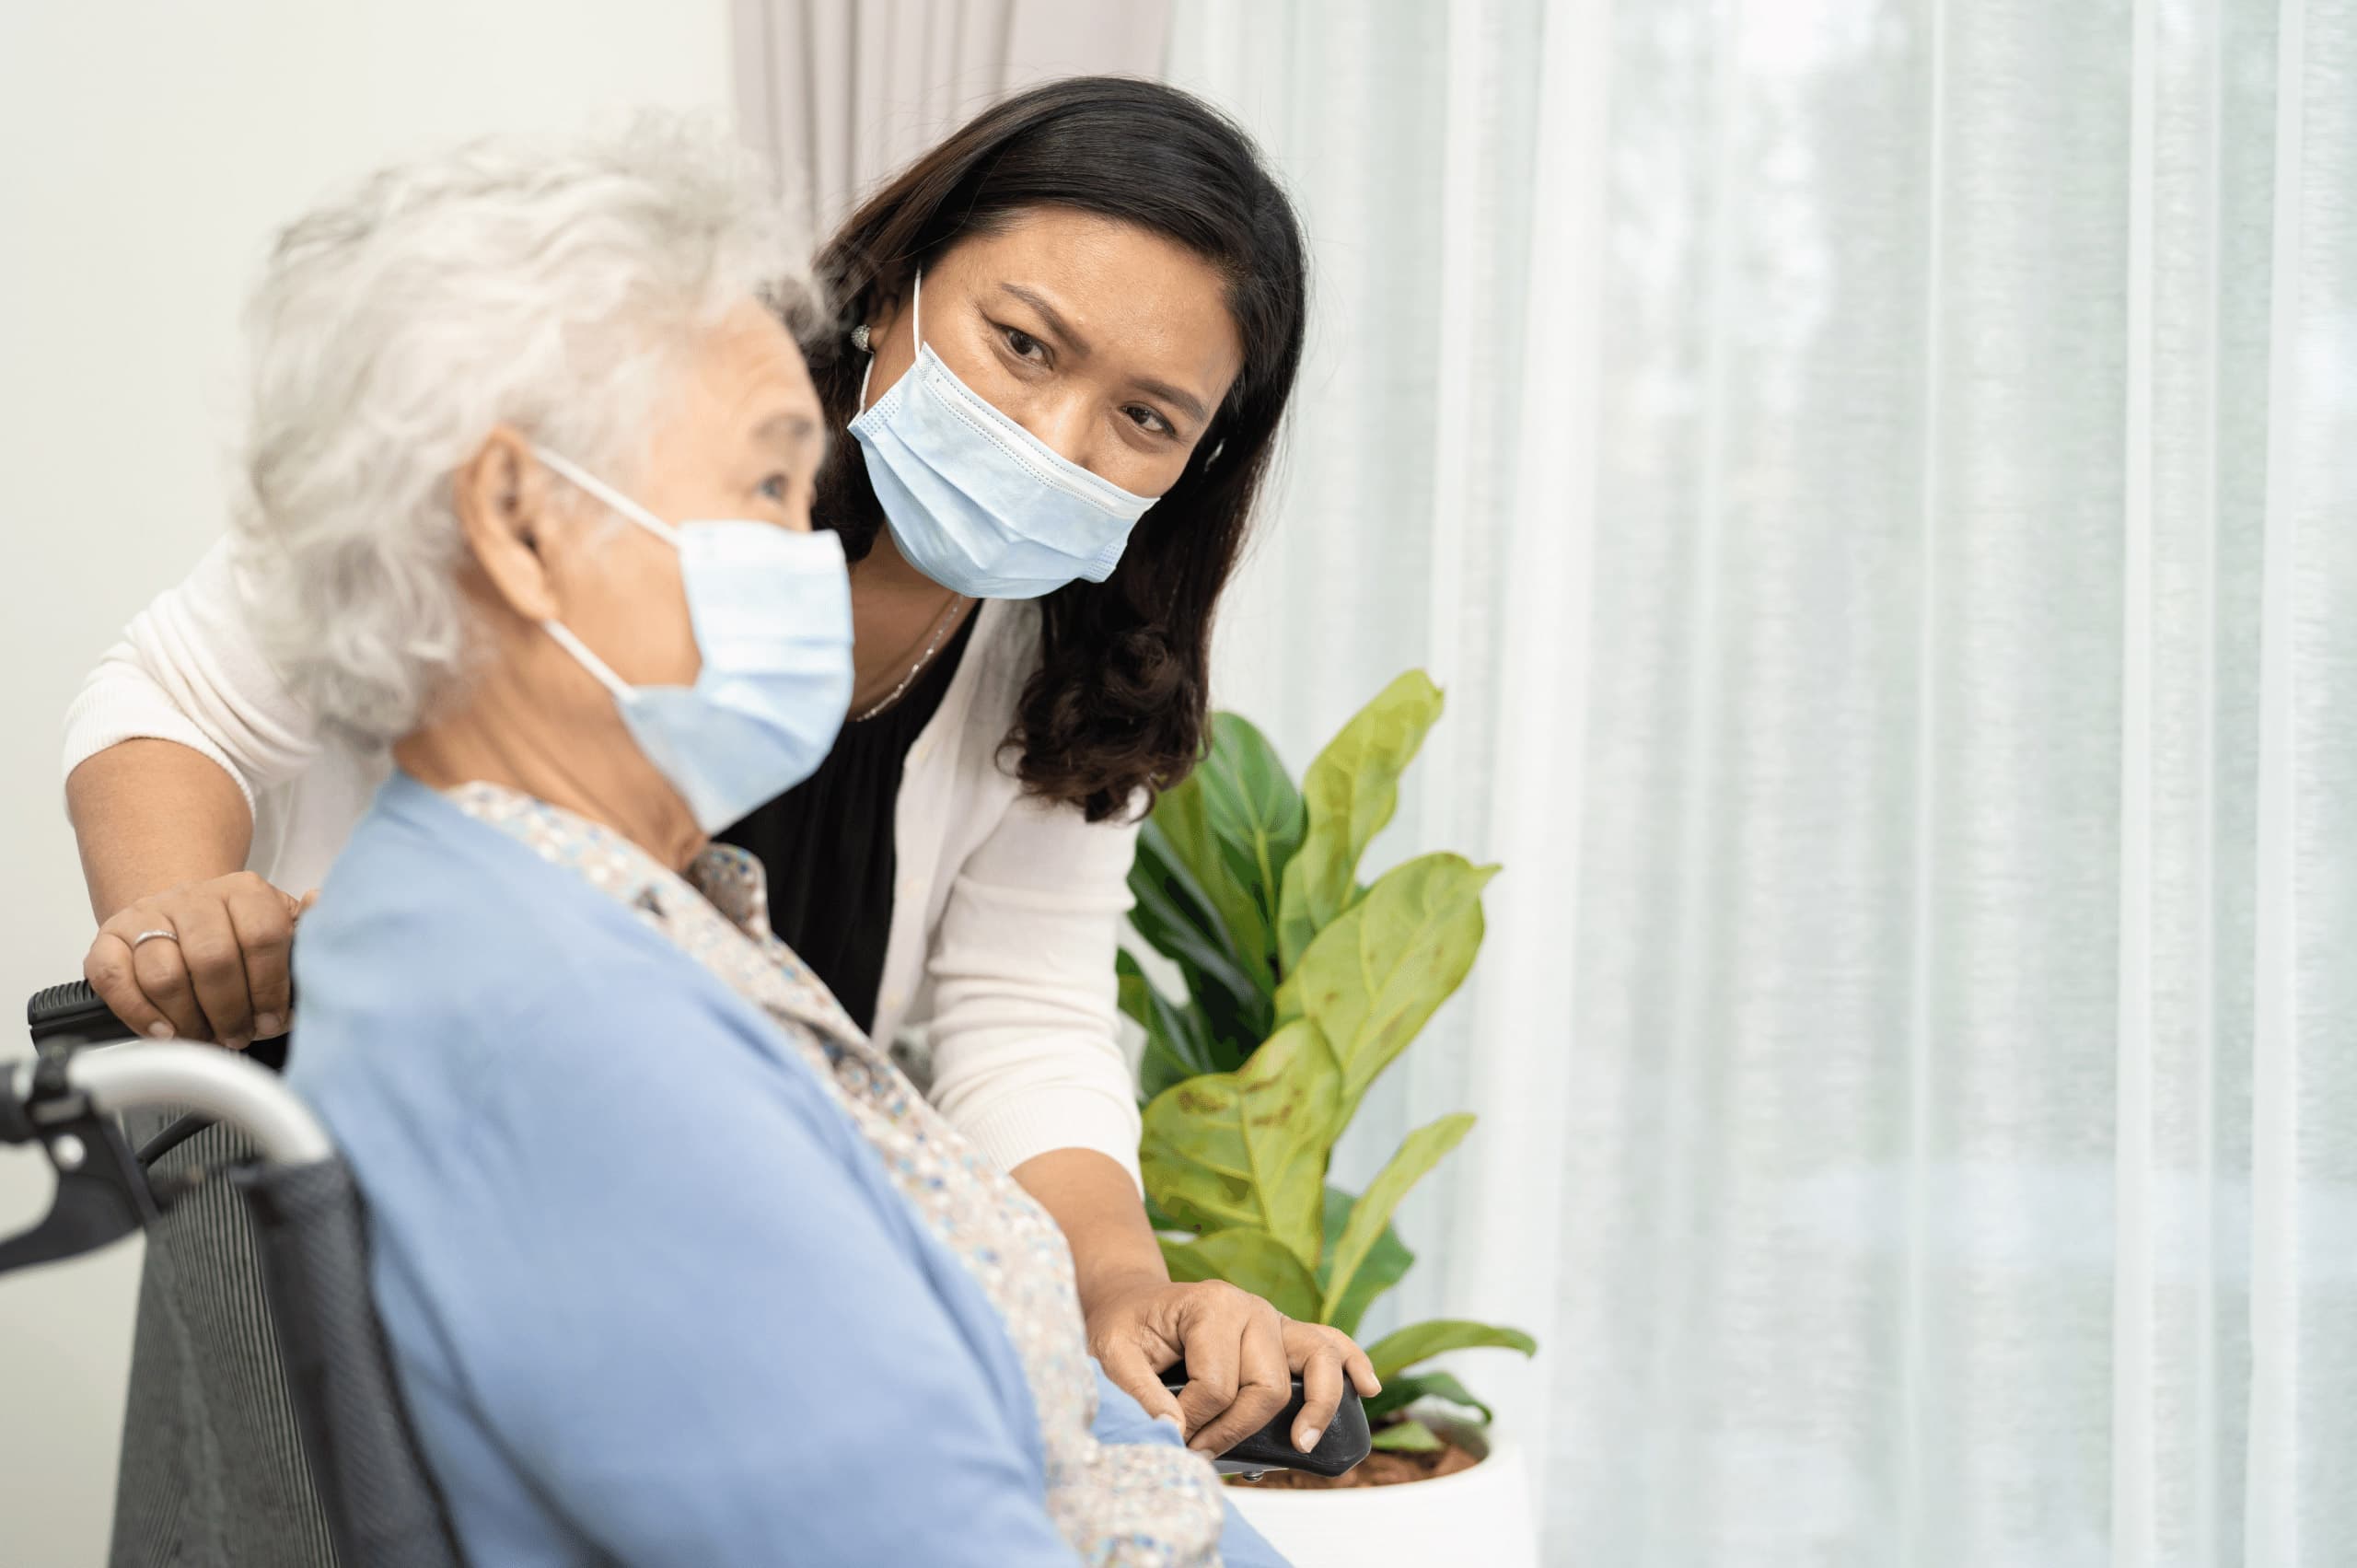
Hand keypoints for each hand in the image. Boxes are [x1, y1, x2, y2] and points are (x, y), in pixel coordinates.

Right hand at [85, 872, 315, 1048]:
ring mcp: (148, 915)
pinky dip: (139, 1013)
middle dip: (230, 1011)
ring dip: (188, 1020)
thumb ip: (308, 926)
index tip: (272, 1020)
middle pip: (213, 959)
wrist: (184, 917)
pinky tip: (166, 1033)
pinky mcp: (109, 938)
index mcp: (244, 892)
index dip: (270, 988)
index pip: (263, 936)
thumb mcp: (282, 927)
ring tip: (206, 1038)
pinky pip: (113, 977)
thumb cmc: (239, 934)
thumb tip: (320, 903)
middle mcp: (194, 897)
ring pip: (164, 974)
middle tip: (238, 1036)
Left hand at [1087, 1276, 1380, 1458]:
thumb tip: (1174, 1431)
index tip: (1172, 1437)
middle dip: (1235, 1429)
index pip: (1218, 1384)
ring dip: (1317, 1406)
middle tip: (1202, 1452)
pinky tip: (1367, 1388)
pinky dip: (1353, 1364)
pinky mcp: (1286, 1334)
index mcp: (1211, 1305)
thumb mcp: (1110, 1354)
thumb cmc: (1125, 1329)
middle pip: (1267, 1385)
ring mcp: (1275, 1319)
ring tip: (1303, 1441)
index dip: (1194, 1424)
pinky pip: (1331, 1344)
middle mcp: (1251, 1308)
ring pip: (1315, 1365)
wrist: (1135, 1304)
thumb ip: (1137, 1392)